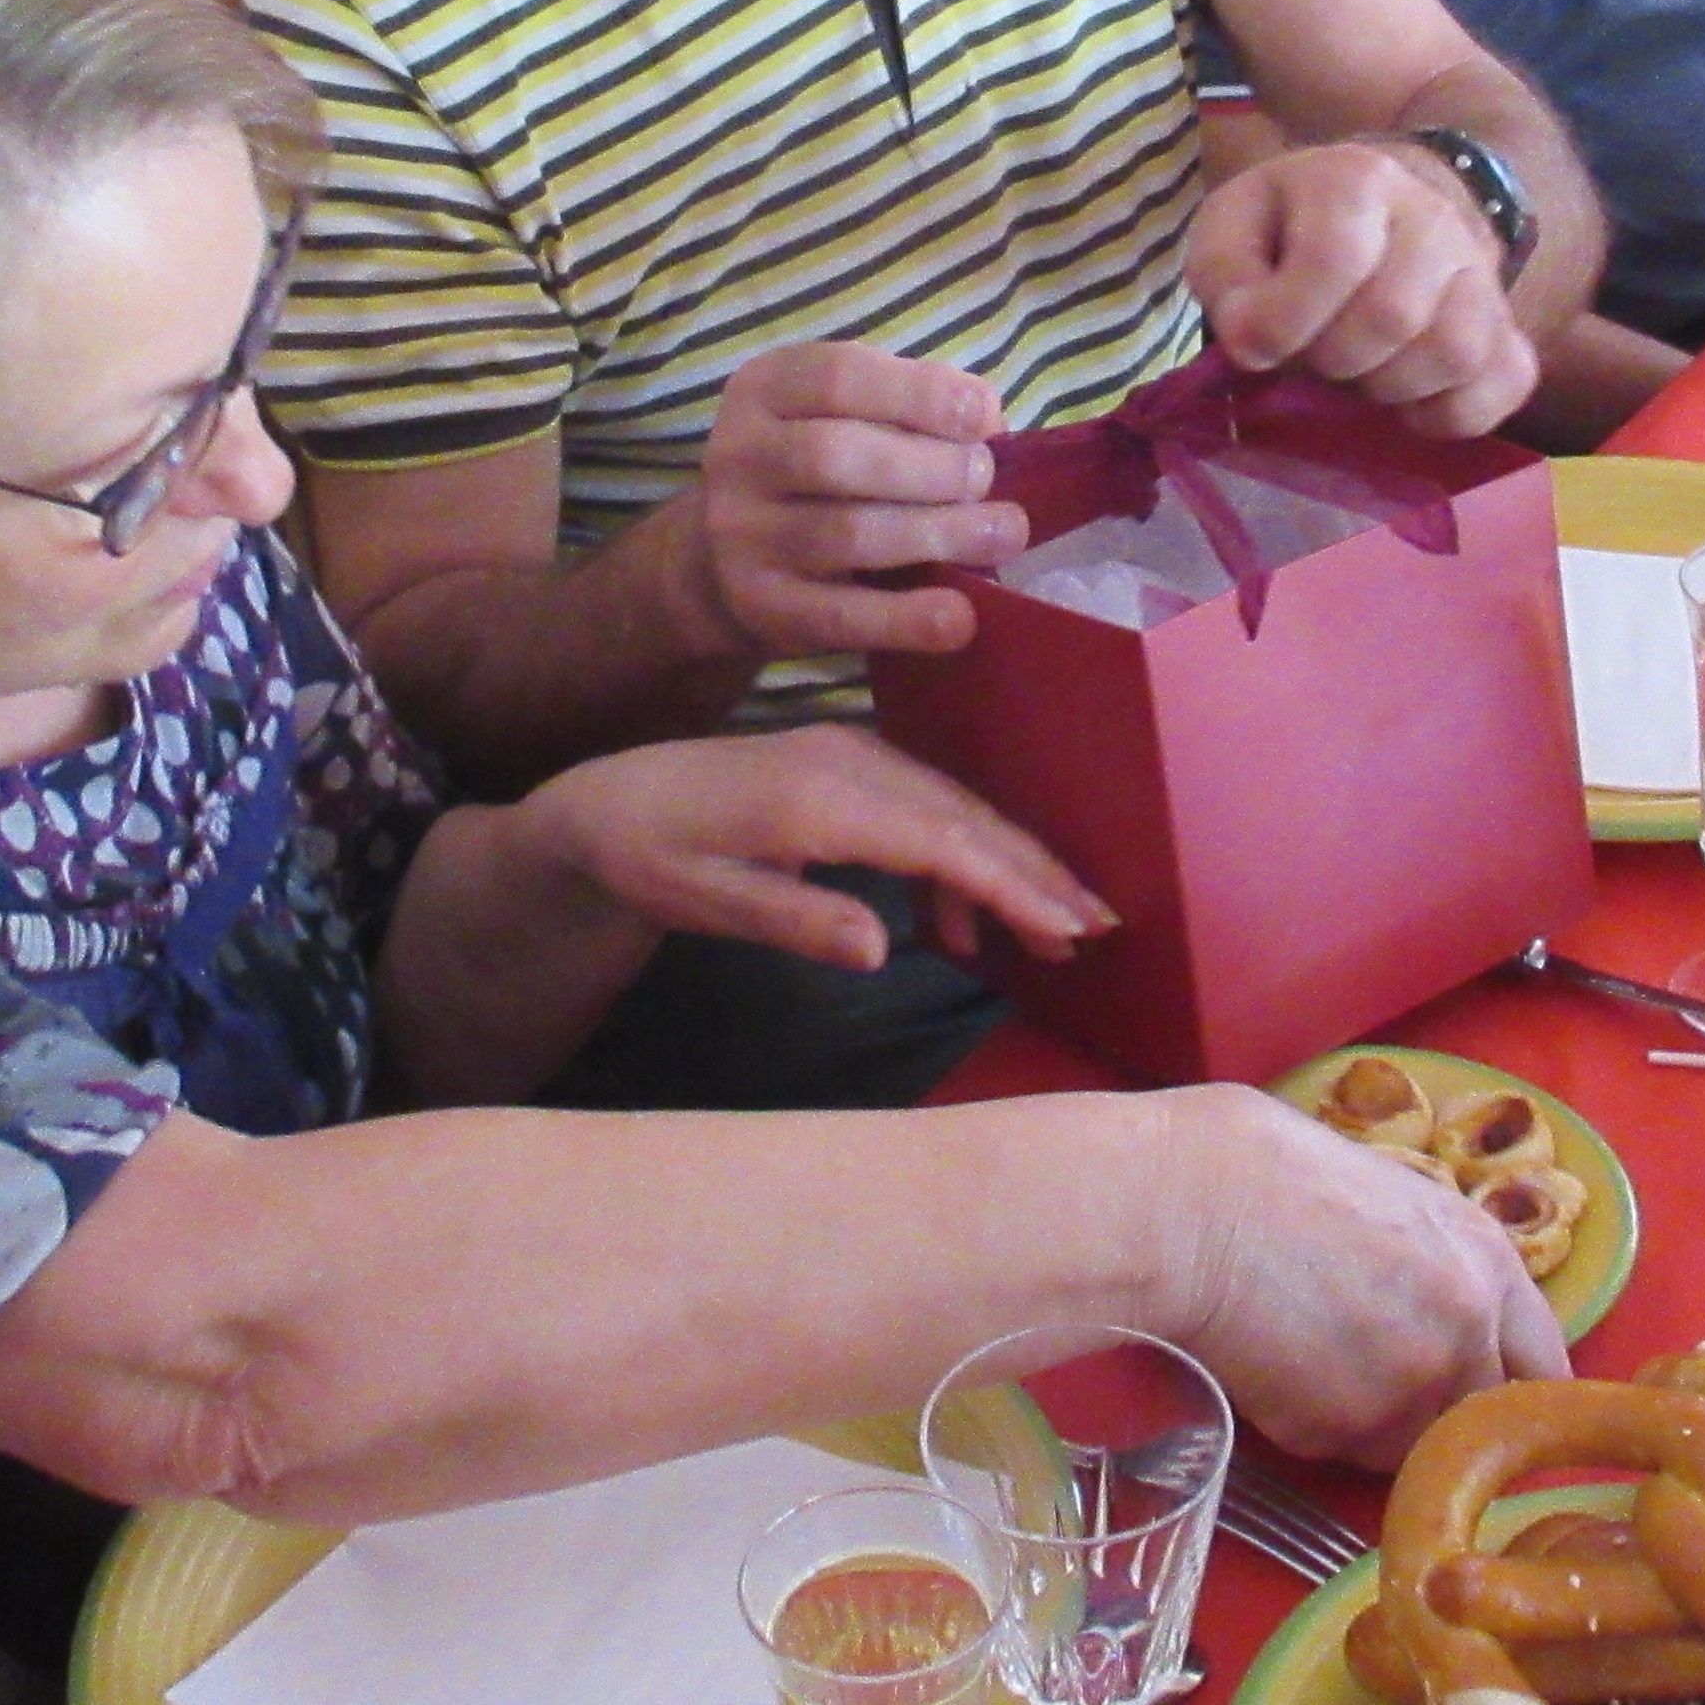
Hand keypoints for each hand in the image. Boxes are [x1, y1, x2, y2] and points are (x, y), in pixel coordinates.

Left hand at [522, 724, 1110, 967]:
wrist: (605, 802)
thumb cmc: (649, 857)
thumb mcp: (704, 903)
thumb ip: (794, 921)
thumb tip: (886, 949)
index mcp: (817, 797)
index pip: (940, 842)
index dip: (1011, 885)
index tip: (1068, 926)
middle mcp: (847, 761)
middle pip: (964, 817)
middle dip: (1036, 873)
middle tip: (1099, 928)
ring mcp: (851, 755)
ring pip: (953, 811)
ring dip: (1006, 868)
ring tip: (1052, 933)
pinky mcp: (847, 764)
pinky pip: (923, 810)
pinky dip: (954, 863)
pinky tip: (957, 927)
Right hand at [681, 341, 1020, 662]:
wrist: (726, 563)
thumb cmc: (813, 474)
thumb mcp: (843, 416)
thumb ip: (909, 405)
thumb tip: (987, 418)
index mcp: (763, 390)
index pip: (839, 377)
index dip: (921, 394)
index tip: (984, 417)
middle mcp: (738, 457)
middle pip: (837, 455)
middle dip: (932, 467)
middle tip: (984, 480)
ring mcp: (741, 537)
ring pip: (847, 533)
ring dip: (938, 533)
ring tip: (1003, 533)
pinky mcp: (761, 607)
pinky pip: (841, 616)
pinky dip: (907, 619)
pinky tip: (959, 617)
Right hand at [1158, 1085, 1569, 1462]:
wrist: (1190, 1203)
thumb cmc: (1272, 1170)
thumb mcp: (1391, 1194)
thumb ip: (1439, 1261)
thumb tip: (1443, 1305)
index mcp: (1489, 1261)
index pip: (1545, 1364)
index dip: (1513, 1384)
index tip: (1489, 1398)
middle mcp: (1467, 1333)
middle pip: (1476, 1415)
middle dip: (1434, 1408)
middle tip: (1372, 1377)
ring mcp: (1408, 1390)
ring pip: (1406, 1444)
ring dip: (1370, 1424)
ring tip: (1308, 1361)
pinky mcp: (1341, 1432)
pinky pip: (1337, 1450)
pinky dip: (1308, 1426)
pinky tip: (1269, 1368)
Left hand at [1183, 140, 1535, 434]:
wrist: (1379, 216)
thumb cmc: (1290, 233)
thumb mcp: (1232, 232)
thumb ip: (1225, 277)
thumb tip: (1254, 341)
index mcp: (1356, 178)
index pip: (1334, 260)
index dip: (1285, 320)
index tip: (1255, 345)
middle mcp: (1433, 215)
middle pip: (1394, 314)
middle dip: (1334, 359)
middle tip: (1311, 355)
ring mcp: (1480, 270)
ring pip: (1456, 350)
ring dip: (1390, 386)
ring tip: (1358, 373)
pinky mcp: (1508, 324)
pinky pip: (1506, 381)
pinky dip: (1452, 412)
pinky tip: (1408, 402)